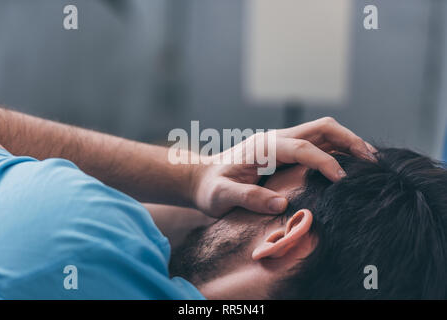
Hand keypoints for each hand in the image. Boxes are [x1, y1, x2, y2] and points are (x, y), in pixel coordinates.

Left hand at [191, 117, 376, 217]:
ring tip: (370, 162)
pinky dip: (337, 149)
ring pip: (323, 133)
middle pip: (322, 128)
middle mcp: (276, 139)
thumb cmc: (210, 188)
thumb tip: (281, 203)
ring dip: (348, 143)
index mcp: (263, 147)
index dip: (326, 162)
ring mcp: (281, 142)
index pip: (303, 148)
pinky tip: (349, 165)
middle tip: (373, 161)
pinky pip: (317, 143)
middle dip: (349, 141)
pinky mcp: (284, 150)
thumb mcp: (221, 196)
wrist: (201, 178)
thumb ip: (247, 197)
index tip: (343, 181)